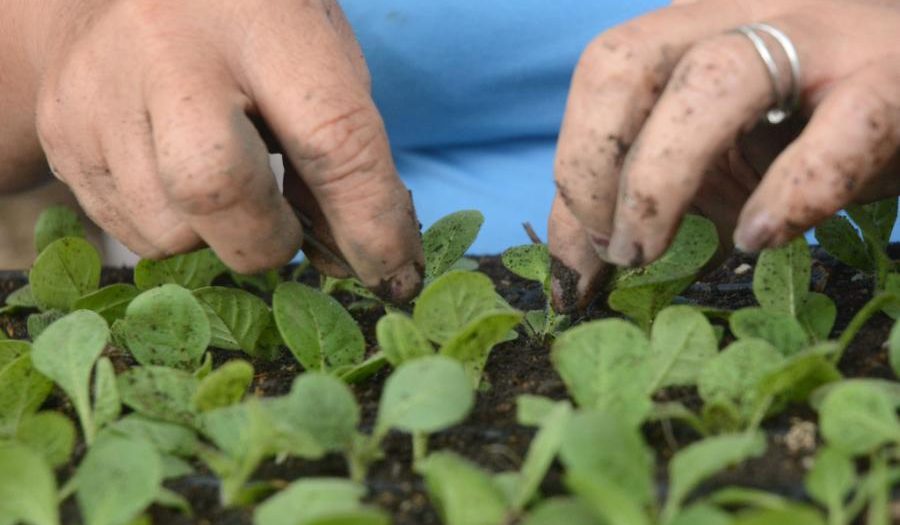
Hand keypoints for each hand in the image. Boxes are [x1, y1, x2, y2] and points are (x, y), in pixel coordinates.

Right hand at [25, 0, 422, 300]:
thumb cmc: (247, 27)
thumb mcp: (314, 59)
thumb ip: (341, 152)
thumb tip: (353, 261)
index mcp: (260, 18)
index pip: (331, 139)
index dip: (371, 223)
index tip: (395, 273)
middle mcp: (167, 50)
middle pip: (216, 189)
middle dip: (267, 239)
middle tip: (283, 227)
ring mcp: (100, 95)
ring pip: (168, 232)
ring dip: (217, 236)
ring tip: (224, 183)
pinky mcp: (63, 137)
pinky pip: (130, 233)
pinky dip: (175, 230)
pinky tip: (177, 179)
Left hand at [548, 0, 899, 311]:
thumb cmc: (814, 125)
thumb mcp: (717, 157)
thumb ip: (644, 195)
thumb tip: (575, 265)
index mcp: (690, 30)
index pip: (601, 74)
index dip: (573, 164)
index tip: (577, 255)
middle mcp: (741, 16)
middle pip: (625, 62)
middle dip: (591, 164)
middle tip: (612, 251)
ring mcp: (821, 39)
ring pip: (716, 77)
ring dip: (660, 178)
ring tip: (647, 253)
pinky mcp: (893, 84)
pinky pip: (841, 130)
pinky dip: (792, 190)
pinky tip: (761, 235)